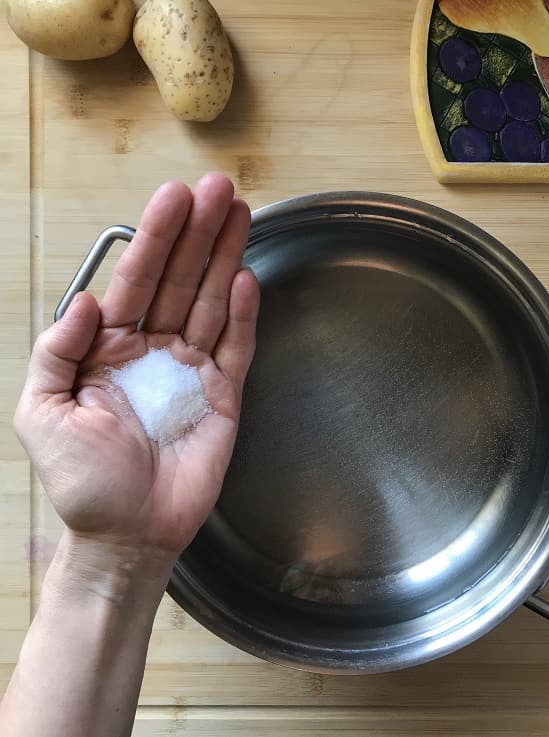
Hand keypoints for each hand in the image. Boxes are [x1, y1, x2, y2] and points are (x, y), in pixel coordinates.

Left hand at [14, 173, 259, 566]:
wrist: (126, 535)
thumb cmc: (82, 480)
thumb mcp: (43, 413)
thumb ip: (58, 352)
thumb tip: (86, 299)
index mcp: (109, 347)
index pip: (136, 280)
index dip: (155, 238)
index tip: (174, 197)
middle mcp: (153, 349)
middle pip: (180, 280)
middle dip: (199, 233)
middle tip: (219, 188)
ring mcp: (192, 370)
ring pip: (210, 303)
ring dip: (225, 258)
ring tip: (241, 214)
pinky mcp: (224, 395)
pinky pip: (236, 347)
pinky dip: (241, 314)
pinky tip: (246, 278)